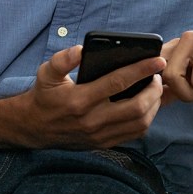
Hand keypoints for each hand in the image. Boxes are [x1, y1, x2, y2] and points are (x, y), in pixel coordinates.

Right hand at [14, 45, 164, 149]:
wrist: (34, 127)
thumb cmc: (45, 95)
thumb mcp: (46, 73)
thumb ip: (62, 60)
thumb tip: (80, 50)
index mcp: (80, 100)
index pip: (118, 82)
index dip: (141, 70)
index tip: (157, 60)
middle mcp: (92, 120)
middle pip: (136, 107)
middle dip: (154, 89)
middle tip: (158, 75)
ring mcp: (99, 135)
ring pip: (139, 123)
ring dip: (154, 105)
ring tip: (156, 88)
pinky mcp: (104, 143)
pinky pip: (134, 133)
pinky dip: (147, 118)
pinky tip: (149, 104)